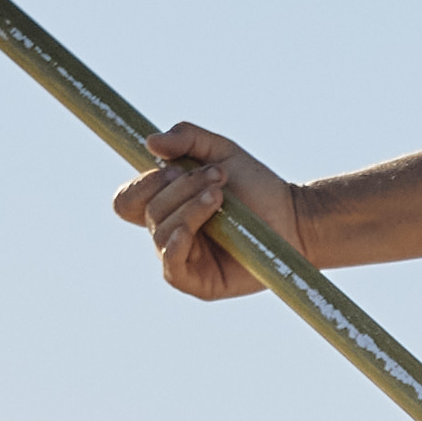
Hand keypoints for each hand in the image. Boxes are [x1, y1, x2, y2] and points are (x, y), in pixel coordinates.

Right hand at [111, 122, 308, 300]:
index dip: (143, 183)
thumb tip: (149, 142)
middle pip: (148, 212)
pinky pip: (171, 267)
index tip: (175, 168)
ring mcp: (182, 259)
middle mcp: (168, 232)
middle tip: (218, 178)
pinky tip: (190, 230)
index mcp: (165, 205)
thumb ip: (187, 138)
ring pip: (160, 234)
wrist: (293, 216)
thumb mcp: (221, 151)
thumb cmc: (256, 185)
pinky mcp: (198, 282)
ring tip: (220, 196)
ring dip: (189, 209)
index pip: (128, 200)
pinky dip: (175, 245)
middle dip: (181, 189)